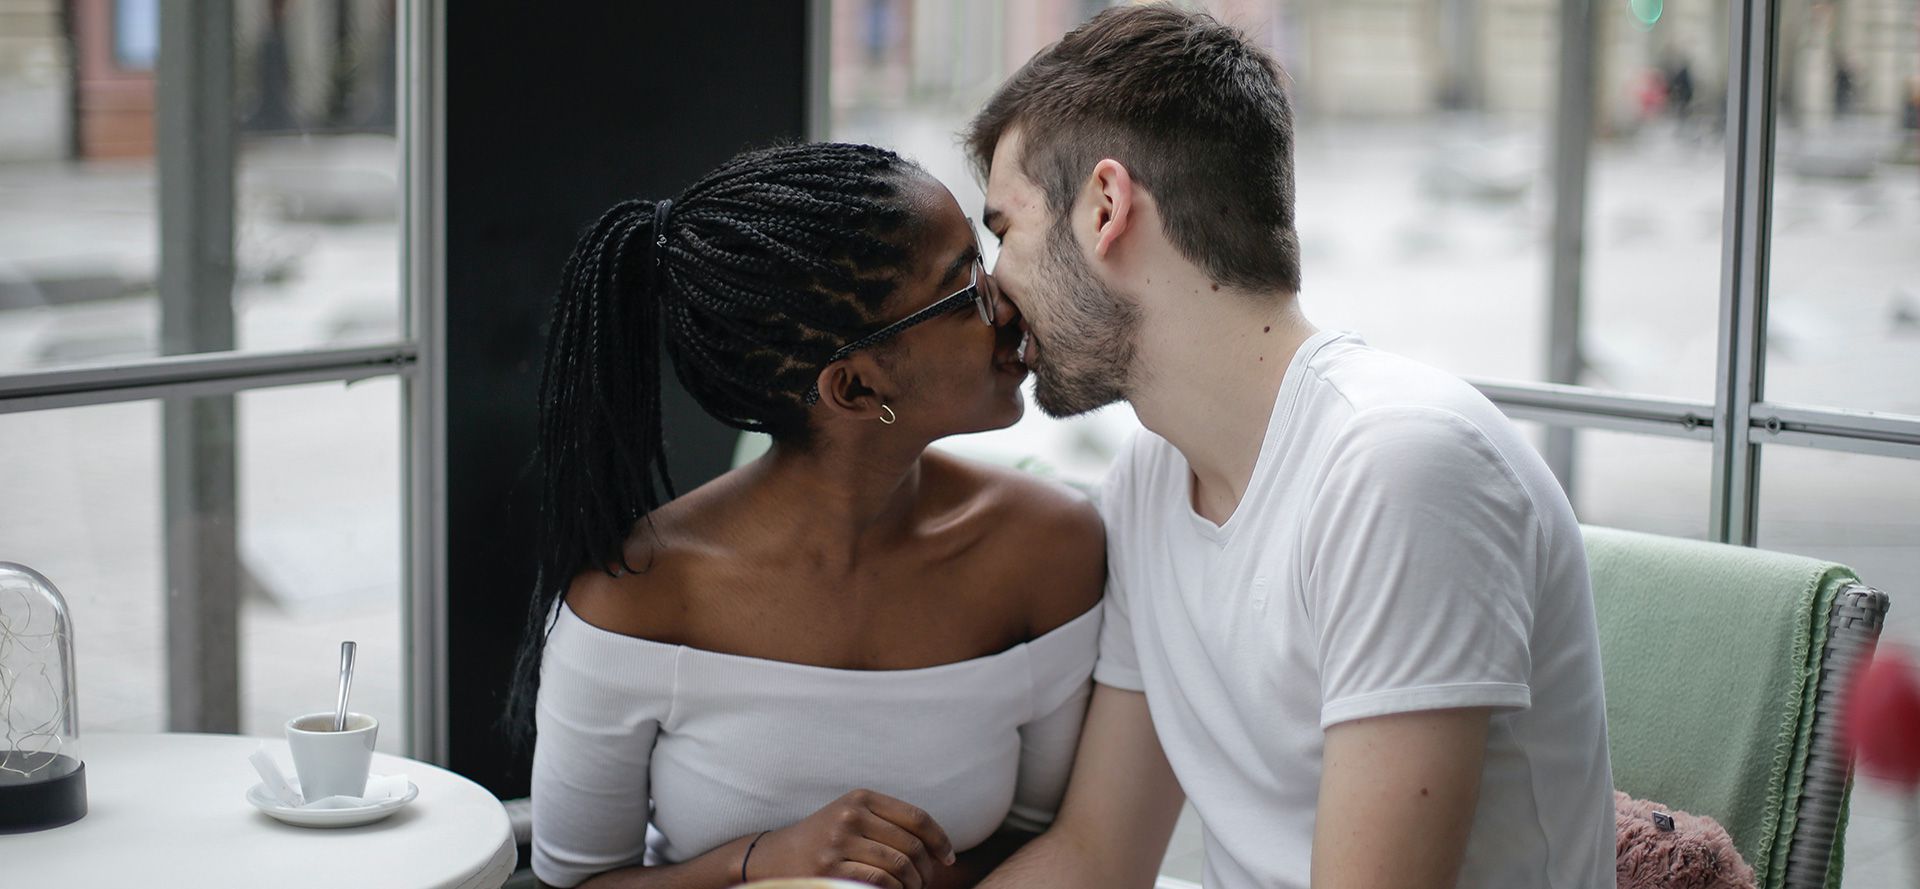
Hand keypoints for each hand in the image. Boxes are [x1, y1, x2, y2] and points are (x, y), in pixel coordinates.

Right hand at [749, 789, 957, 888]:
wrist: (774, 857)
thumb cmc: (823, 838)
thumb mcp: (853, 817)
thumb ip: (889, 822)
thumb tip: (936, 845)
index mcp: (861, 797)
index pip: (917, 817)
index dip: (940, 840)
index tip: (949, 858)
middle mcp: (851, 815)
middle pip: (912, 845)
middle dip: (926, 869)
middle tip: (925, 882)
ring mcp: (839, 843)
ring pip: (899, 865)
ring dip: (913, 884)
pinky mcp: (830, 869)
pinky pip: (880, 881)